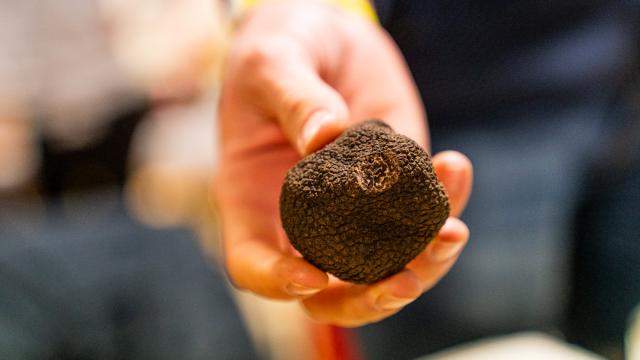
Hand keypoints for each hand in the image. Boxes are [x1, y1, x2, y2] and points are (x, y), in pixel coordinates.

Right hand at [215, 1, 472, 326]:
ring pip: (387, 265)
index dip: (279, 282)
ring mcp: (354, 208)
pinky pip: (422, 214)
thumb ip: (294, 98)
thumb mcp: (272, 62)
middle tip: (405, 281)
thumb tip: (325, 137)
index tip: (314, 276)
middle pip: (330, 289)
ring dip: (424, 262)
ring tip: (451, 231)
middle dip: (369, 296)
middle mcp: (305, 217)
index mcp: (254, 201)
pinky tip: (454, 167)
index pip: (253, 263)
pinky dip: (445, 202)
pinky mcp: (395, 186)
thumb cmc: (278, 51)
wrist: (325, 39)